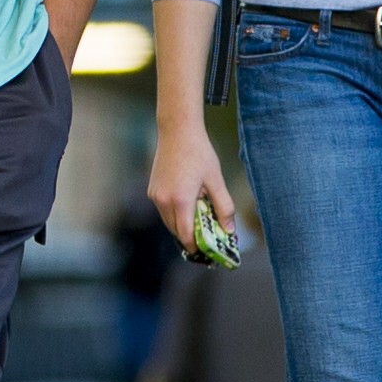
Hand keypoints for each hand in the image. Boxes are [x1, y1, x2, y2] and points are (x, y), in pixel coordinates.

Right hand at [145, 124, 243, 260]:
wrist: (177, 131)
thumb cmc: (199, 153)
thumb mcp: (216, 180)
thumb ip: (224, 207)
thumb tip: (229, 230)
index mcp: (181, 201)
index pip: (185, 235)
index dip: (196, 246)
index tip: (207, 251)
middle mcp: (163, 201)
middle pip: (176, 231)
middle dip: (191, 237)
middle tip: (208, 237)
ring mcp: (155, 196)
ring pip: (169, 221)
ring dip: (183, 224)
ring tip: (200, 218)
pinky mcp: (152, 190)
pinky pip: (164, 210)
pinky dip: (175, 213)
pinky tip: (189, 203)